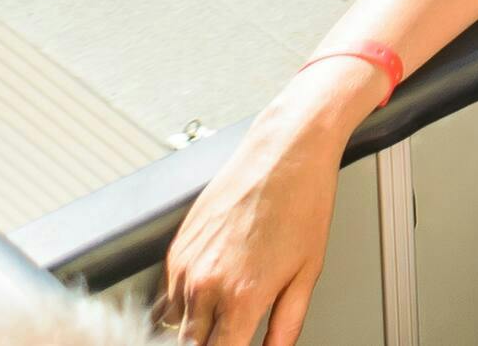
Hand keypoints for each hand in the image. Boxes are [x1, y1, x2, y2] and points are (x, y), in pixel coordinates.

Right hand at [156, 67, 374, 345]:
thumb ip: (287, 325)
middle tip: (233, 328)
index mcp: (242, 297)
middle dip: (211, 343)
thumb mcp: (308, 273)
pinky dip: (186, 301)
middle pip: (191, 344)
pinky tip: (214, 286)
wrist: (286, 151)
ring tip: (226, 310)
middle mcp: (205, 285)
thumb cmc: (303, 203)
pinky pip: (169, 294)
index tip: (237, 345)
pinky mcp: (176, 248)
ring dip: (196, 327)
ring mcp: (185, 266)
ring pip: (177, 322)